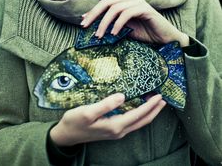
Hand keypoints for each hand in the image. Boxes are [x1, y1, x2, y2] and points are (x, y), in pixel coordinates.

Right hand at [50, 93, 165, 145]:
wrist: (66, 135)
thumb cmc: (75, 122)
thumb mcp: (88, 112)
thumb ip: (106, 104)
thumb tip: (122, 96)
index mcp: (115, 126)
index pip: (138, 114)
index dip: (150, 106)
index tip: (160, 96)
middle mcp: (119, 131)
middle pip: (142, 121)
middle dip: (154, 111)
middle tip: (164, 100)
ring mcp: (116, 131)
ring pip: (138, 123)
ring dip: (149, 113)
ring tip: (156, 103)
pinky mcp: (112, 129)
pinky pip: (132, 122)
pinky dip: (139, 115)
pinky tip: (139, 108)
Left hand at [81, 0, 188, 46]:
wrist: (166, 39)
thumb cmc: (146, 33)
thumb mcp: (125, 29)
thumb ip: (112, 25)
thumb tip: (95, 27)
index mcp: (126, 0)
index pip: (106, 2)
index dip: (93, 11)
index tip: (83, 21)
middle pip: (108, 2)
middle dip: (94, 14)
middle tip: (85, 26)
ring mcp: (139, 1)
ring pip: (115, 8)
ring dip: (105, 23)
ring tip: (99, 35)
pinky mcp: (145, 9)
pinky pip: (127, 14)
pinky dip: (118, 24)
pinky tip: (114, 34)